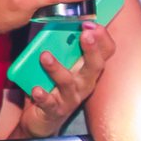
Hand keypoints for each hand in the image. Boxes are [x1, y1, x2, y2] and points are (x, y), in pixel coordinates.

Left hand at [19, 21, 114, 137]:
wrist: (41, 117)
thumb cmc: (52, 86)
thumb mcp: (59, 65)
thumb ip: (60, 49)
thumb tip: (55, 26)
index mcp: (87, 70)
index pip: (105, 53)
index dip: (101, 38)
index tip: (90, 24)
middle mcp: (83, 83)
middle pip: (94, 66)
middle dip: (91, 50)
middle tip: (85, 34)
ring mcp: (70, 98)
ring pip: (67, 82)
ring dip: (56, 68)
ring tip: (45, 56)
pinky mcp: (54, 110)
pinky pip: (49, 103)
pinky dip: (43, 96)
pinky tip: (36, 89)